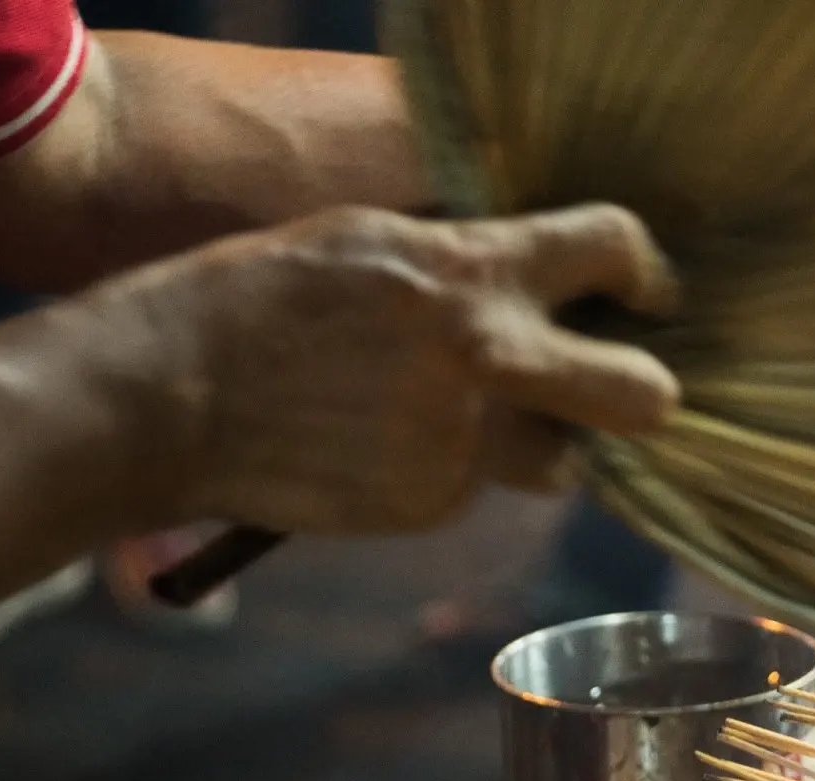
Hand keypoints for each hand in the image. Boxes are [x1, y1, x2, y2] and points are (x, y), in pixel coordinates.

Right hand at [99, 202, 680, 533]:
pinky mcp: (431, 505)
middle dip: (644, 395)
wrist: (169, 394)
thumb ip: (468, 262)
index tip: (643, 292)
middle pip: (644, 398)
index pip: (614, 249)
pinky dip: (450, 471)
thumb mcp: (372, 241)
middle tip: (613, 387)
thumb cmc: (259, 299)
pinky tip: (384, 444)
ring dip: (539, 445)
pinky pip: (478, 489)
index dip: (645, 270)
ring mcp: (465, 445)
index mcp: (474, 275)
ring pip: (561, 461)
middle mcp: (489, 362)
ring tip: (468, 417)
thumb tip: (538, 278)